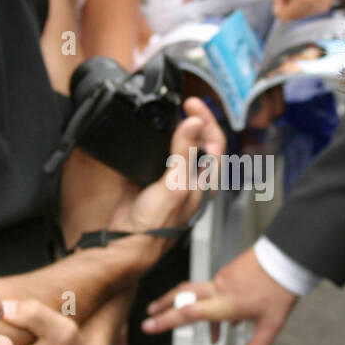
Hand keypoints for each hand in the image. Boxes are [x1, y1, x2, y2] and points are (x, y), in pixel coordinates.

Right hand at [108, 96, 226, 235]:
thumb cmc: (158, 223)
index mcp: (204, 179)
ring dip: (175, 129)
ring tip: (169, 114)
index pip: (215, 142)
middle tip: (182, 104)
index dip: (207, 120)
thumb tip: (193, 123)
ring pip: (180, 147)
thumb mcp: (175, 183)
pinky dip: (155, 142)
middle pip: (200, 142)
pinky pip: (157, 155)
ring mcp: (171, 178)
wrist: (128, 240)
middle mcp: (191, 178)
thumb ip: (183, 152)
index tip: (191, 104)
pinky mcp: (151, 179)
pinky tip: (149, 134)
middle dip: (194, 120)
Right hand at [142, 246, 297, 344]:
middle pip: (182, 294)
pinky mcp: (230, 269)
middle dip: (164, 304)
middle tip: (150, 312)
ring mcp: (224, 276)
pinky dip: (213, 299)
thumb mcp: (271, 324)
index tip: (148, 325)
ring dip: (193, 304)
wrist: (288, 257)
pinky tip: (230, 311)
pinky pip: (215, 286)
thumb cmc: (280, 286)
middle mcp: (220, 288)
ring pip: (200, 291)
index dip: (165, 320)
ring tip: (206, 326)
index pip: (188, 313)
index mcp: (225, 304)